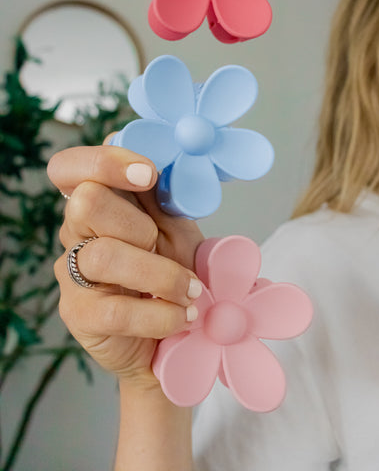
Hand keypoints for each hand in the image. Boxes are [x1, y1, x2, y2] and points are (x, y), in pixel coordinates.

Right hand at [47, 145, 203, 388]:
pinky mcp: (79, 314)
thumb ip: (163, 195)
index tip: (149, 174)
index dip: (105, 162)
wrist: (175, 334)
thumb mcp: (175, 227)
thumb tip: (167, 161)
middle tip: (164, 246)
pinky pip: (116, 310)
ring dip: (161, 274)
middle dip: (139, 224)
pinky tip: (182, 317)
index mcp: (97, 202)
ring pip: (104, 256)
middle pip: (86, 202)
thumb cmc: (173, 271)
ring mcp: (72, 273)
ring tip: (191, 291)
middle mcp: (75, 232)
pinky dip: (160, 314)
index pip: (70, 167)